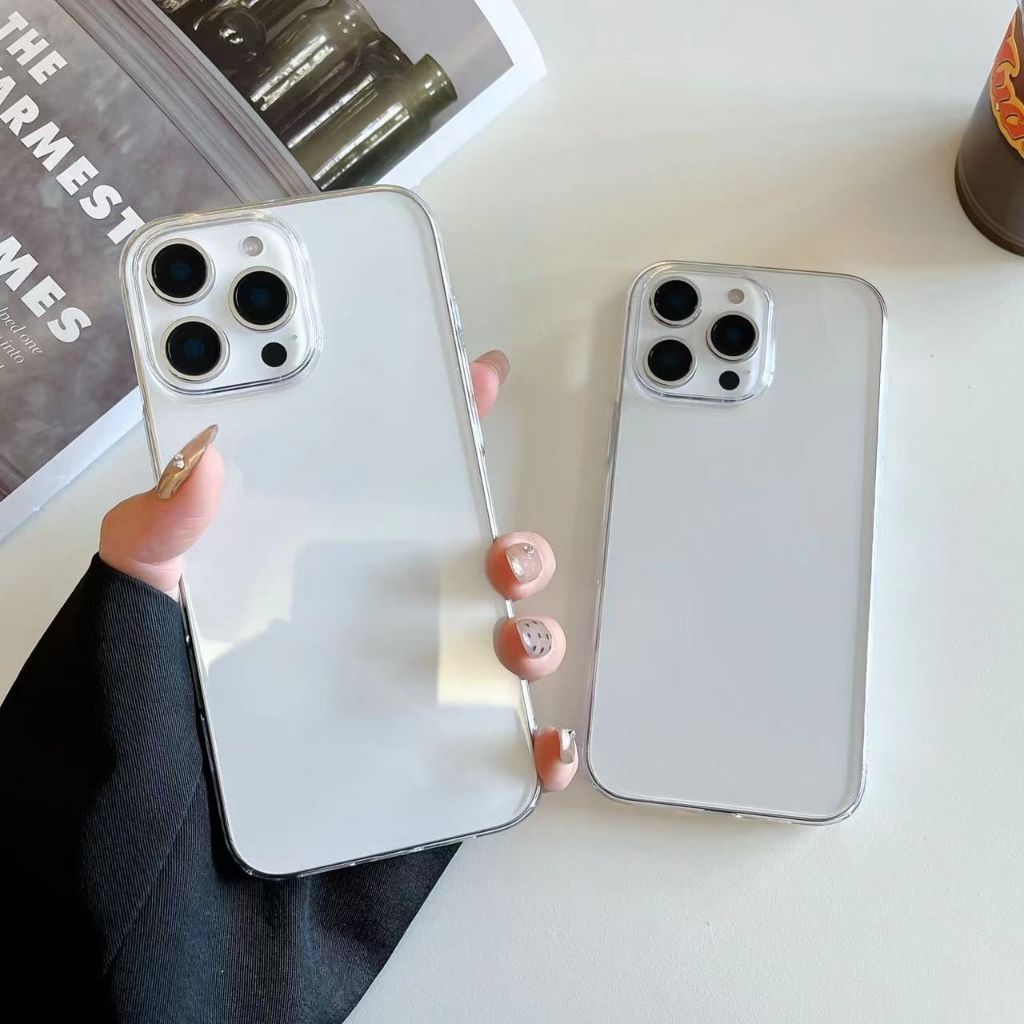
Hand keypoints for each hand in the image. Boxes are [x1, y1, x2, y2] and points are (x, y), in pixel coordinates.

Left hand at [99, 351, 576, 789]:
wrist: (158, 878)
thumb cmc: (147, 740)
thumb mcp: (139, 617)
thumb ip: (158, 537)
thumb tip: (205, 460)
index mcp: (319, 579)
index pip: (391, 493)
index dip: (441, 432)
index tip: (474, 383)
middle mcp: (372, 632)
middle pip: (470, 571)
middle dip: (513, 548)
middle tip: (497, 555)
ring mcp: (405, 701)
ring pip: (501, 653)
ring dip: (535, 637)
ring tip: (511, 642)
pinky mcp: (427, 773)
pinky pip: (503, 757)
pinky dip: (541, 749)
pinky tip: (539, 742)